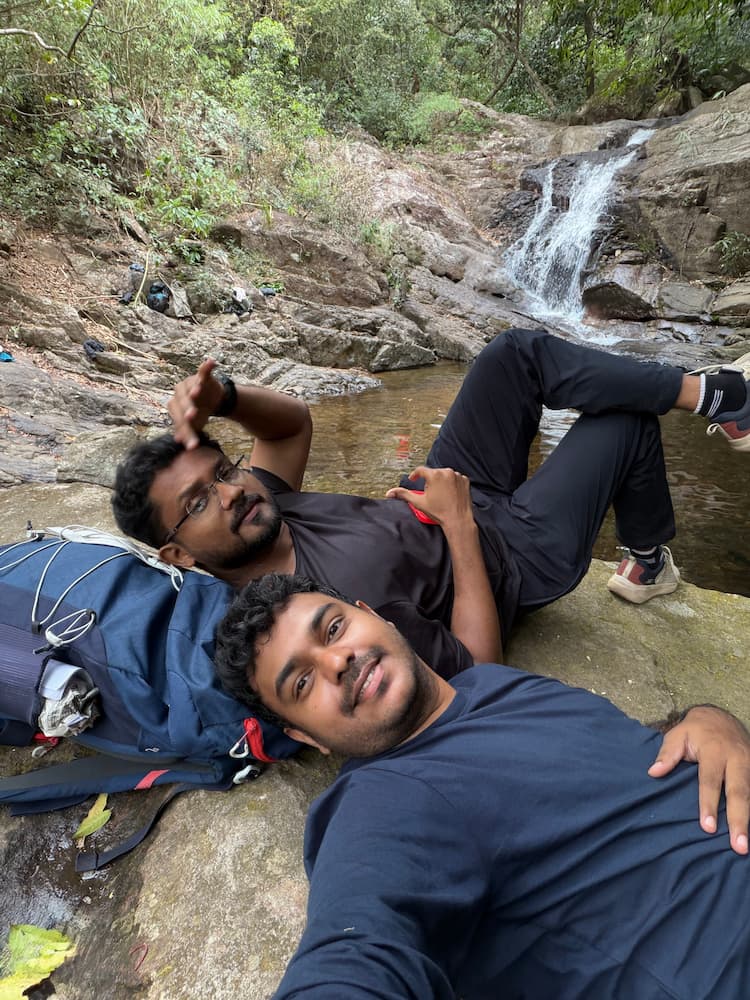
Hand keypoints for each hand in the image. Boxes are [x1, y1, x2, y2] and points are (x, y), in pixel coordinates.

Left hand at [168, 358, 223, 448]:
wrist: (210, 399)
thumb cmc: (199, 412)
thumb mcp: (195, 424)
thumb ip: (186, 432)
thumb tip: (178, 441)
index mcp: (175, 407)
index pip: (180, 420)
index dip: (186, 432)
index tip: (193, 445)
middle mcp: (180, 394)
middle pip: (183, 402)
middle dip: (187, 409)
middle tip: (192, 417)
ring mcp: (191, 384)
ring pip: (191, 386)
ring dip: (194, 388)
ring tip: (196, 392)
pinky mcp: (202, 377)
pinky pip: (204, 371)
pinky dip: (207, 366)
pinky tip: (211, 362)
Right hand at [386, 466, 473, 530]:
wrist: (458, 520)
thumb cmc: (439, 512)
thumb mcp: (418, 502)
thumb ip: (403, 494)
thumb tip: (389, 493)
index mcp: (434, 475)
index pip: (421, 470)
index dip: (415, 475)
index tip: (413, 479)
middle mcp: (447, 472)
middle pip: (433, 473)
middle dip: (430, 482)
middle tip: (430, 495)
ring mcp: (457, 476)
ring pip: (444, 475)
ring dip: (441, 482)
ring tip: (441, 496)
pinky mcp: (465, 480)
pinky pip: (455, 479)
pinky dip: (451, 484)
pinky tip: (450, 494)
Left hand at [649, 705, 749, 854]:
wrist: (720, 717)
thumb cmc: (695, 730)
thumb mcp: (677, 734)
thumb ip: (667, 754)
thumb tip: (654, 772)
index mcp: (714, 751)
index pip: (710, 780)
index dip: (709, 804)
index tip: (708, 827)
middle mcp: (737, 759)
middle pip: (739, 792)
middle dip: (739, 820)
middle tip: (738, 846)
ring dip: (749, 821)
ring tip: (745, 846)